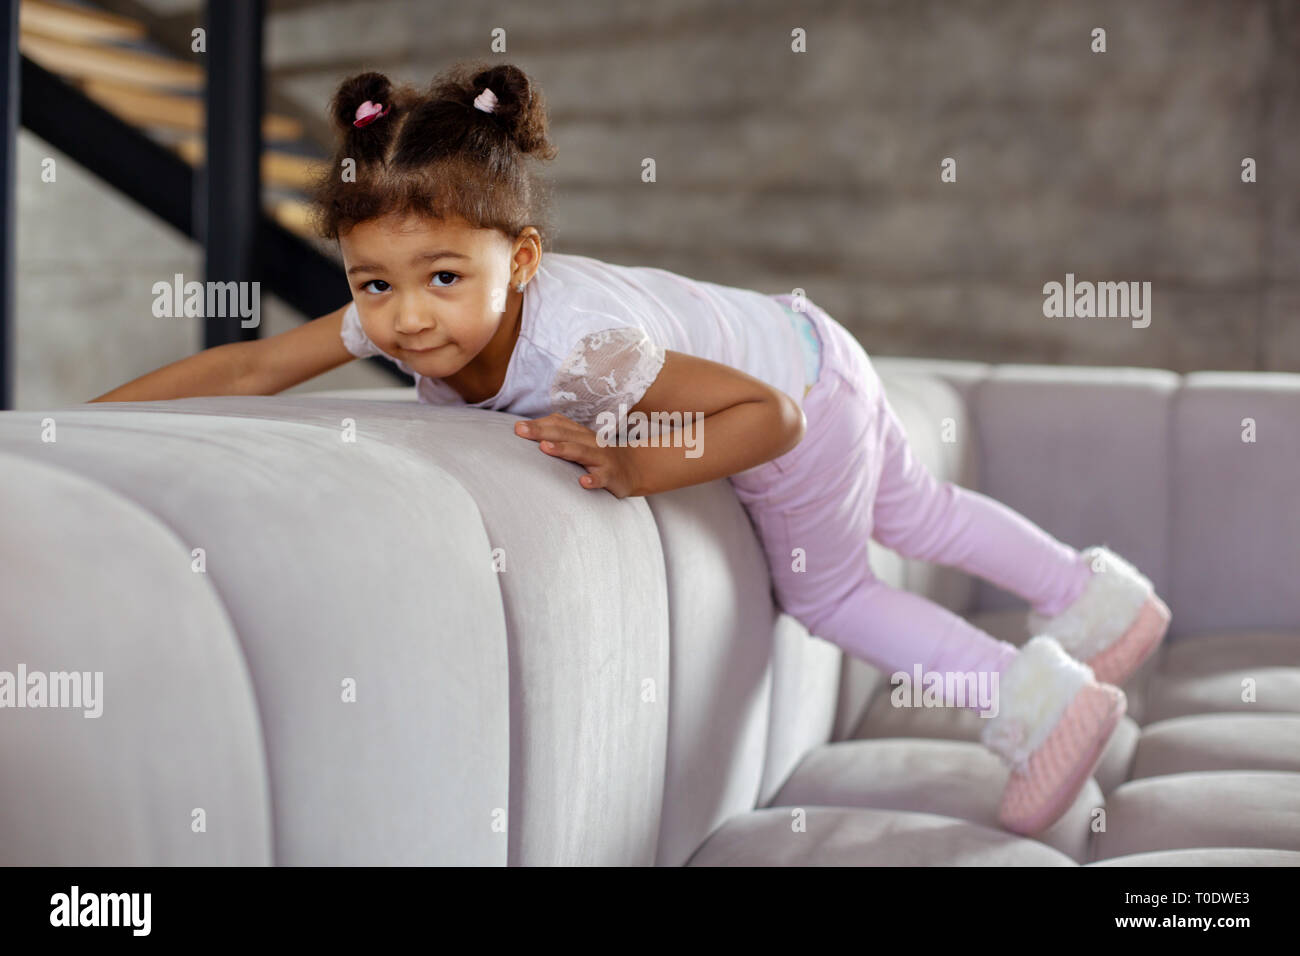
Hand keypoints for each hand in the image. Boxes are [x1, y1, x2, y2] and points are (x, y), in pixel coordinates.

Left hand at [514, 413, 641, 497]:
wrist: (635, 468)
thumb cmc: (599, 455)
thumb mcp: (580, 442)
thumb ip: (558, 435)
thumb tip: (525, 430)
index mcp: (580, 434)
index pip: (558, 425)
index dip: (538, 425)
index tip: (517, 428)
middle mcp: (590, 443)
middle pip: (565, 434)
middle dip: (542, 432)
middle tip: (521, 431)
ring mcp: (601, 459)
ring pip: (581, 452)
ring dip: (563, 449)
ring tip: (544, 448)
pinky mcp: (612, 476)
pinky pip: (602, 478)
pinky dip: (593, 480)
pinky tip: (583, 483)